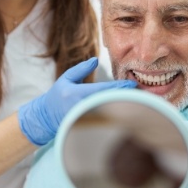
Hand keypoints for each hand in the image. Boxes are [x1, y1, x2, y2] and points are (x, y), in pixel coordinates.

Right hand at [18, 57, 135, 145]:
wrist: (46, 118)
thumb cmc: (57, 96)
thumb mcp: (66, 79)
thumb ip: (81, 69)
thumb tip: (96, 60)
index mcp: (77, 94)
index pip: (103, 90)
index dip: (119, 87)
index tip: (132, 84)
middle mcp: (82, 107)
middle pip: (109, 102)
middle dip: (125, 98)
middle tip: (141, 93)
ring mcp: (85, 119)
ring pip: (109, 112)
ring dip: (123, 107)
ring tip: (138, 102)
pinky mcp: (87, 127)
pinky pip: (105, 120)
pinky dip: (116, 115)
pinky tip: (126, 112)